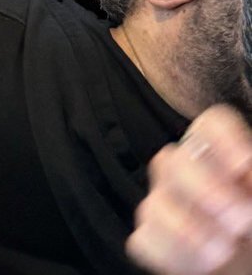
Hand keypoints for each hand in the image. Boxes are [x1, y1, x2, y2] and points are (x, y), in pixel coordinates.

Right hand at [127, 104, 251, 274]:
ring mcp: (163, 205)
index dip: (223, 138)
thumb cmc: (251, 230)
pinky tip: (203, 264)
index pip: (210, 125)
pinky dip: (173, 254)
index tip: (244, 164)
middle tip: (241, 216)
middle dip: (207, 189)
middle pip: (174, 159)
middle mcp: (184, 173)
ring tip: (225, 248)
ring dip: (189, 228)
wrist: (242, 266)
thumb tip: (247, 172)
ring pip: (154, 203)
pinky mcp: (151, 240)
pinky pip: (145, 241)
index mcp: (218, 156)